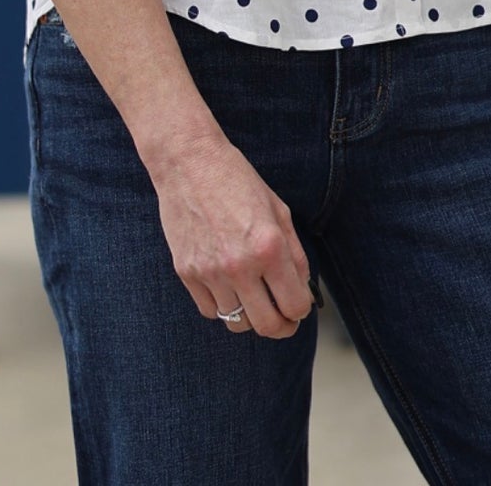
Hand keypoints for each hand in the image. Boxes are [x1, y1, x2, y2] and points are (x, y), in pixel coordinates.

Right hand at [151, 134, 313, 338]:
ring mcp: (210, 272)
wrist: (189, 162)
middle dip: (282, 326)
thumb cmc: (236, 180)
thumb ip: (295, 254)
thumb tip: (303, 291)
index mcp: (269, 247)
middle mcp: (240, 265)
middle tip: (282, 317)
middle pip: (268, 326)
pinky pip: (210, 310)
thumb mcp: (278, 211)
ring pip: (237, 322)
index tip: (298, 304)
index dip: (301, 310)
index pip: (295, 306)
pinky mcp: (187, 273)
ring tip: (253, 295)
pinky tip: (227, 284)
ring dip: (250, 314)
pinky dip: (222, 305)